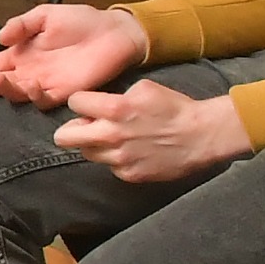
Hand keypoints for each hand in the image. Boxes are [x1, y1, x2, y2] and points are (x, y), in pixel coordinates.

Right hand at [0, 2, 147, 105]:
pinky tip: (28, 83)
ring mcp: (45, 84)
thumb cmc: (80, 21)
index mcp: (21, 54)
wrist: (113, 32)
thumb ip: (21, 25)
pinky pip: (43, 100)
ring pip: (16, 93)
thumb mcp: (45, 16)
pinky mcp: (64, 93)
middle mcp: (29, 72)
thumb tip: (0, 38)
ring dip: (2, 88)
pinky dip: (33, 95)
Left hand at [52, 78, 249, 182]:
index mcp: (113, 109)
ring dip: (94, 144)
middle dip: (71, 129)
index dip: (81, 102)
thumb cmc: (174, 107)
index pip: (73, 103)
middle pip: (63, 138)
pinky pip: (109, 166)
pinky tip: (131, 151)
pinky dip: (115, 159)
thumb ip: (114, 96)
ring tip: (113, 138)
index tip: (90, 104)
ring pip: (86, 153)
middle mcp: (110, 136)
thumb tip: (96, 105)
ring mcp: (118, 159)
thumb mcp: (143, 88)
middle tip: (87, 126)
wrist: (201, 136)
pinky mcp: (129, 175)